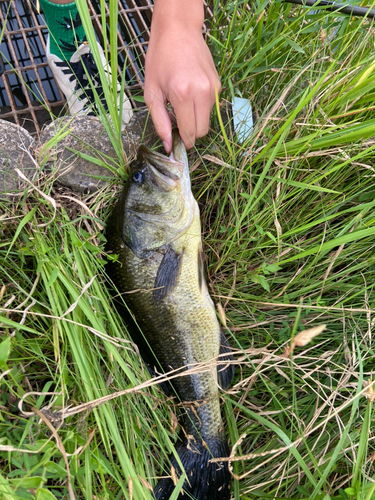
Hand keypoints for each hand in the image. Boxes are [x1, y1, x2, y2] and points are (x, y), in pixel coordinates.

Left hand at [144, 0, 220, 151]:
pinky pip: (211, 107)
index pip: (190, 133)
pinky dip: (200, 108)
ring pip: (207, 120)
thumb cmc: (160, 58)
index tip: (174, 139)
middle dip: (190, 133)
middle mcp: (202, 92)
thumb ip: (160, 121)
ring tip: (181, 104)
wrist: (178, 30)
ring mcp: (213, 88)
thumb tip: (168, 145)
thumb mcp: (152, 92)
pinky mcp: (218, 84)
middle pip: (202, 131)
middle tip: (175, 121)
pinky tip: (189, 94)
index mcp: (183, 94)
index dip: (182, 141)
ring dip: (195, 120)